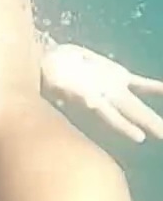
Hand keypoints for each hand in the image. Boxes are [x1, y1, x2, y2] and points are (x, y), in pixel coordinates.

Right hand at [41, 42, 162, 142]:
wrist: (55, 62)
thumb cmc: (48, 75)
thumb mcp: (53, 82)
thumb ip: (62, 91)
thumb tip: (75, 98)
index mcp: (92, 102)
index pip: (111, 117)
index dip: (124, 126)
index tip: (140, 138)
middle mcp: (107, 101)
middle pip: (133, 115)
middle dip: (150, 125)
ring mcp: (115, 91)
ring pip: (139, 106)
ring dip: (153, 117)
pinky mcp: (119, 78)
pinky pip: (142, 84)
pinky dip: (156, 88)